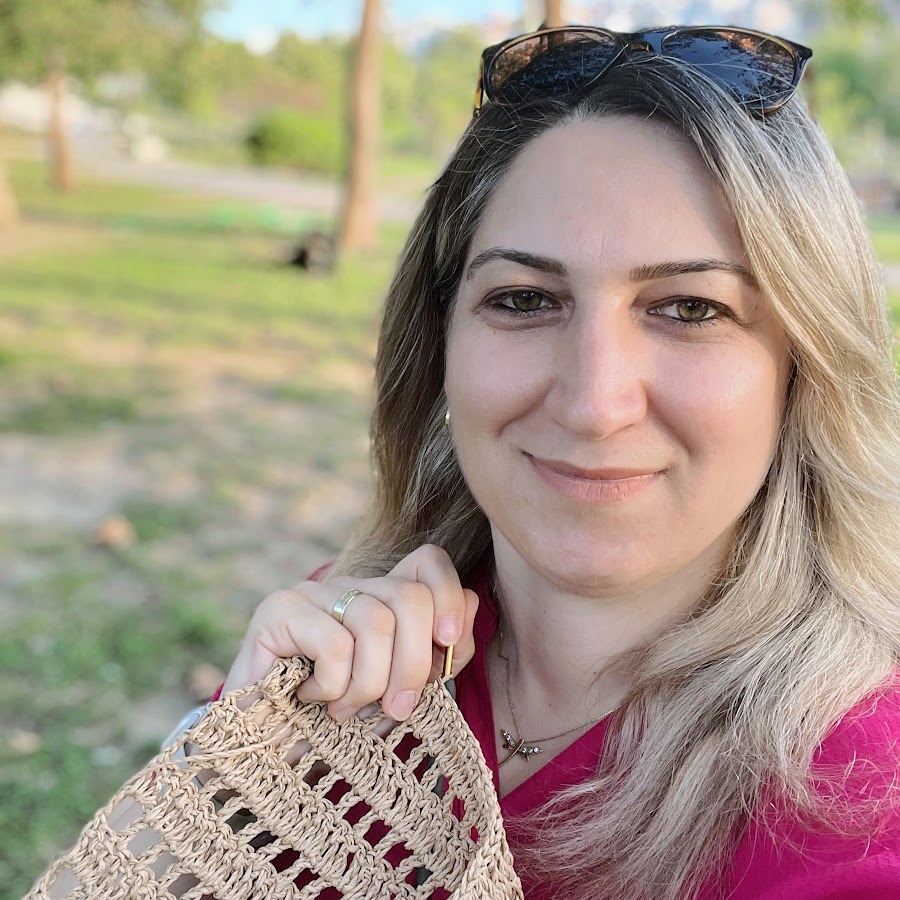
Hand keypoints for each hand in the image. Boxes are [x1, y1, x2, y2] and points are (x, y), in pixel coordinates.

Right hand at [222, 544, 478, 721]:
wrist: (268, 757)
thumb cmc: (341, 724)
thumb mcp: (404, 690)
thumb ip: (442, 651)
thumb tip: (470, 603)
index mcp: (382, 597)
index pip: (428, 562)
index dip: (448, 597)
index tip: (449, 645)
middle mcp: (350, 585)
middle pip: (409, 597)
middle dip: (413, 664)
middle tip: (396, 709)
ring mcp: (312, 593)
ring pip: (375, 622)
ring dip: (368, 685)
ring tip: (344, 709)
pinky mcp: (277, 610)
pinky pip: (335, 643)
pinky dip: (334, 686)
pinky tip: (312, 696)